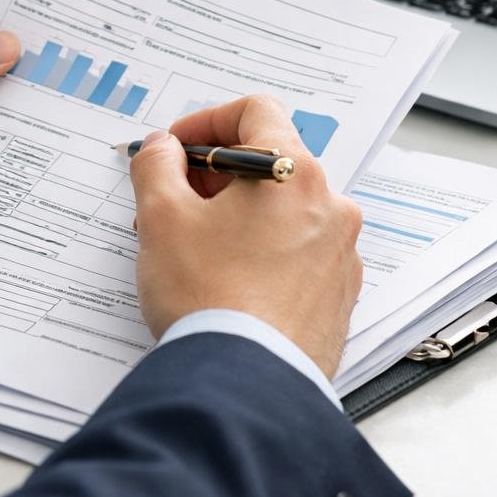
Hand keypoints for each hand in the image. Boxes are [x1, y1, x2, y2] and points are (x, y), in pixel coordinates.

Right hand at [129, 95, 363, 378]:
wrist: (244, 385)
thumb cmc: (207, 297)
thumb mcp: (161, 218)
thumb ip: (156, 166)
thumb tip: (160, 148)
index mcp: (294, 172)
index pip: (256, 111)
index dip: (206, 122)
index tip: (175, 150)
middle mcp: (330, 206)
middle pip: (269, 165)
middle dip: (214, 178)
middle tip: (172, 204)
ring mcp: (340, 254)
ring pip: (284, 212)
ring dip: (238, 217)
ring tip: (193, 251)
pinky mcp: (338, 297)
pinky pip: (299, 256)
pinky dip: (264, 255)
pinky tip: (227, 284)